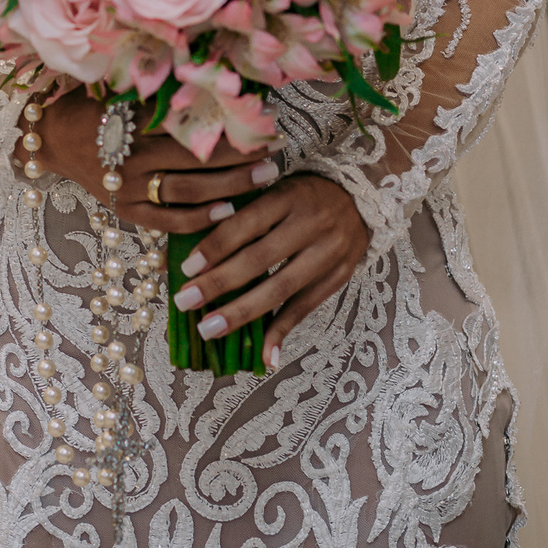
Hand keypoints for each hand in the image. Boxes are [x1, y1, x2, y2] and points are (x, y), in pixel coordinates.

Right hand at [35, 87, 281, 234]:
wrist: (54, 139)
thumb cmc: (94, 107)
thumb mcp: (125, 92)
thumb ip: (162, 93)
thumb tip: (212, 82)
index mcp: (136, 124)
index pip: (193, 126)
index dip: (231, 124)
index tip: (263, 119)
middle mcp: (135, 159)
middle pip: (198, 160)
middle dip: (241, 156)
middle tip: (275, 150)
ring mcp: (131, 189)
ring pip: (190, 191)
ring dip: (231, 185)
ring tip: (264, 177)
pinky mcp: (127, 211)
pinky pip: (169, 221)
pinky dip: (199, 218)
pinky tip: (228, 211)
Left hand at [169, 173, 368, 368]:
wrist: (362, 195)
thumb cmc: (303, 193)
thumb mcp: (273, 190)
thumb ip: (237, 217)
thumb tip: (185, 252)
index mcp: (288, 196)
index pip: (247, 223)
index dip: (216, 246)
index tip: (186, 268)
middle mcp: (310, 223)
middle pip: (260, 259)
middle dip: (219, 283)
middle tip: (185, 302)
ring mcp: (328, 253)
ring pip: (281, 288)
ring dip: (243, 313)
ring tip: (209, 329)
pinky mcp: (339, 277)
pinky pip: (306, 308)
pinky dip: (283, 332)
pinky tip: (264, 356)